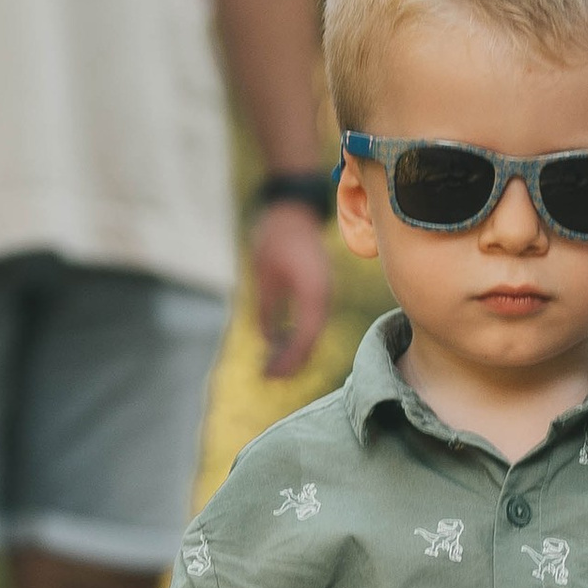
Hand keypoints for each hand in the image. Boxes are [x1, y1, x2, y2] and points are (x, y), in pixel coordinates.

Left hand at [250, 201, 332, 380]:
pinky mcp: (318, 289)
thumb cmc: (276, 236)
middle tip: (266, 377)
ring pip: (312, 332)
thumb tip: (268, 339)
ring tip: (271, 367)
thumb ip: (266, 308)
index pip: (305, 337)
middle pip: (311, 339)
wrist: (294, 209)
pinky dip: (296, 335)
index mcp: (313, 292)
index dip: (287, 359)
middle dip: (290, 361)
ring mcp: (323, 293)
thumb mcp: (263, 273)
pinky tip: (279, 344)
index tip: (268, 374)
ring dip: (293, 351)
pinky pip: (311, 320)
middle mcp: (323, 296)